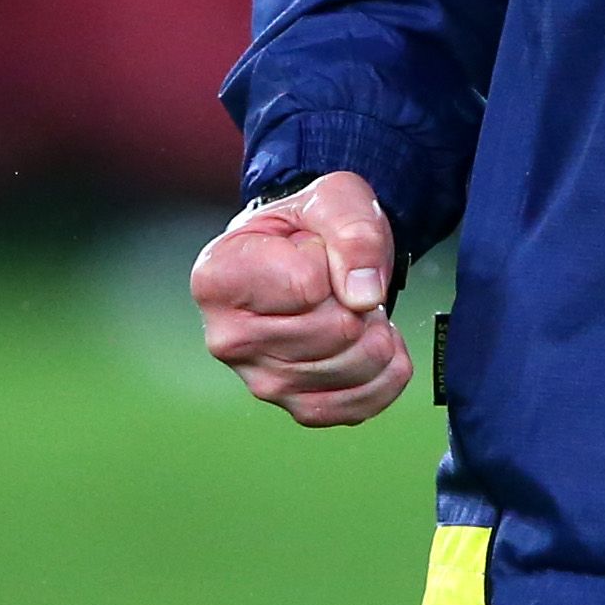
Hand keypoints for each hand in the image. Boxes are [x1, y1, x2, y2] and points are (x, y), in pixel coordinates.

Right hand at [192, 173, 410, 426]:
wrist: (307, 254)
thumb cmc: (308, 226)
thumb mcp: (334, 198)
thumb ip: (353, 233)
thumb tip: (364, 296)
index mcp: (218, 279)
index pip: (308, 285)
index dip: (333, 260)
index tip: (314, 249)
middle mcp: (226, 338)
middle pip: (334, 331)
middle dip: (361, 300)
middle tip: (344, 282)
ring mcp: (258, 380)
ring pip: (351, 367)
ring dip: (377, 332)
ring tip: (356, 307)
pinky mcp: (293, 405)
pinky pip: (357, 404)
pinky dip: (386, 375)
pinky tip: (378, 344)